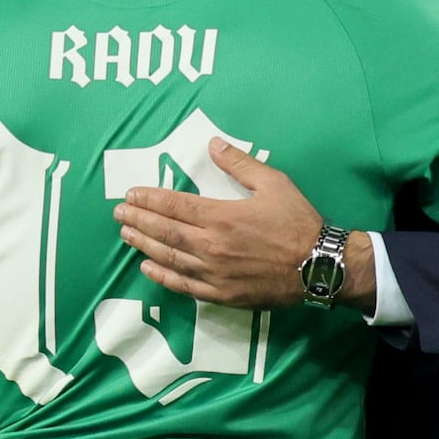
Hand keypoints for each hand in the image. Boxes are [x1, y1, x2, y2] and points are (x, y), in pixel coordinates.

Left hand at [118, 139, 332, 306]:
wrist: (319, 266)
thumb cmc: (298, 222)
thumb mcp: (273, 183)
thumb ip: (240, 164)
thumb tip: (213, 144)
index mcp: (221, 216)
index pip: (174, 205)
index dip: (149, 199)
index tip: (131, 194)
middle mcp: (211, 245)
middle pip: (164, 231)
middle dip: (139, 220)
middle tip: (118, 213)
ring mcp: (214, 272)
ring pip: (169, 257)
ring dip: (144, 245)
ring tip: (126, 235)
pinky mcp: (221, 294)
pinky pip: (183, 285)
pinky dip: (162, 276)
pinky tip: (147, 267)